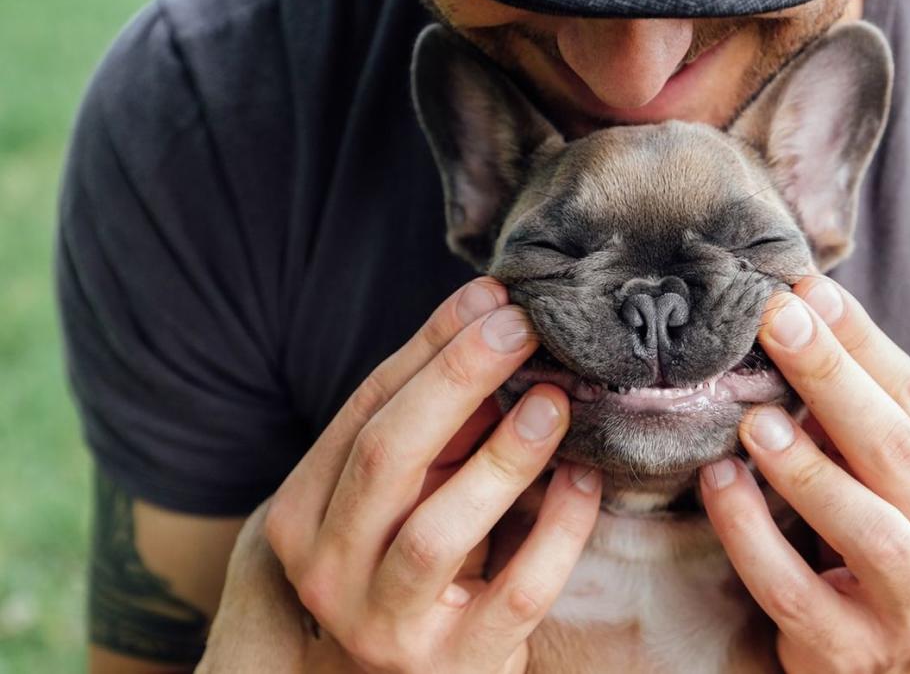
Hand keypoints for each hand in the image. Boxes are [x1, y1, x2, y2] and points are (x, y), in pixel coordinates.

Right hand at [264, 277, 601, 673]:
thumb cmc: (409, 563)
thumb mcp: (400, 492)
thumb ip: (433, 424)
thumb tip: (490, 321)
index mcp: (301, 514)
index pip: (363, 411)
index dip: (429, 349)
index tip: (489, 298)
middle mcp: (327, 571)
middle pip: (387, 457)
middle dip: (458, 380)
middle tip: (520, 327)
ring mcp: (385, 625)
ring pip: (439, 531)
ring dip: (502, 456)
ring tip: (553, 399)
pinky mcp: (454, 664)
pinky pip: (516, 591)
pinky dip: (555, 531)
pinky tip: (583, 480)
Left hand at [698, 275, 909, 672]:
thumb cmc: (896, 536)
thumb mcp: (901, 475)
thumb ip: (867, 412)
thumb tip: (803, 310)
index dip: (863, 344)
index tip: (808, 290)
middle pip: (898, 450)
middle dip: (833, 378)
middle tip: (776, 321)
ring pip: (869, 529)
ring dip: (807, 467)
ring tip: (755, 421)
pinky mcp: (851, 652)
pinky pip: (795, 591)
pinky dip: (752, 535)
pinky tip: (721, 483)